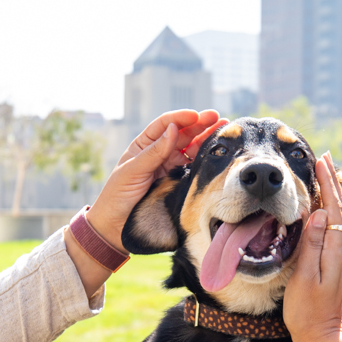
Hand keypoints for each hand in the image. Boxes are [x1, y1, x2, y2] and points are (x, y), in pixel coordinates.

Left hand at [89, 110, 225, 246]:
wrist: (117, 226)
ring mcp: (171, 167)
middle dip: (200, 124)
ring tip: (225, 131)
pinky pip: (195, 168)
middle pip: (183, 134)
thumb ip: (153, 152)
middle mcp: (160, 153)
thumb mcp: (131, 171)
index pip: (164, 125)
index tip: (196, 115)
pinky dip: (207, 160)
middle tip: (218, 118)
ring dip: (208, 139)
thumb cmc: (117, 195)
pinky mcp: (179, 182)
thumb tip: (173, 129)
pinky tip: (218, 153)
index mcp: (144, 145)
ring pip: (192, 149)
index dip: (181, 118)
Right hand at [284, 153, 341, 341]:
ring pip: (339, 217)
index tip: (321, 161)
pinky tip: (322, 205)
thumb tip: (316, 214)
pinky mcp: (336, 263)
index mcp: (335, 251)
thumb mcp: (303, 278)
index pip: (333, 208)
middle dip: (332, 182)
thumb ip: (310, 245)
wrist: (321, 337)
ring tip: (324, 174)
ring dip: (332, 193)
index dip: (328, 183)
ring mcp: (341, 257)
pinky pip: (334, 228)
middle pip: (340, 208)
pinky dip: (329, 209)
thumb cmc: (306, 312)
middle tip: (324, 158)